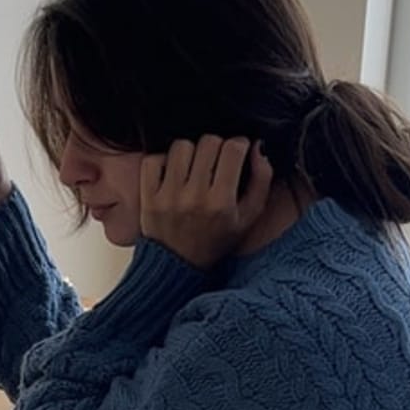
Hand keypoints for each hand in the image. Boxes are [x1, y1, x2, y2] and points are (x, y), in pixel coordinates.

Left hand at [139, 136, 272, 270]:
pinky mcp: (149, 197)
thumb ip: (261, 180)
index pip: (232, 149)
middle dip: (217, 146)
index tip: (238, 151)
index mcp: (222, 202)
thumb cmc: (216, 240)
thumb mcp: (249, 217)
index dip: (239, 144)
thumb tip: (259, 146)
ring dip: (190, 151)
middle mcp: (194, 197)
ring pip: (181, 146)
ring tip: (194, 166)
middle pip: (208, 142)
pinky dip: (163, 161)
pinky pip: (153, 159)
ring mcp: (169, 196)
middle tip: (216, 161)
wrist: (178, 267)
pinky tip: (173, 173)